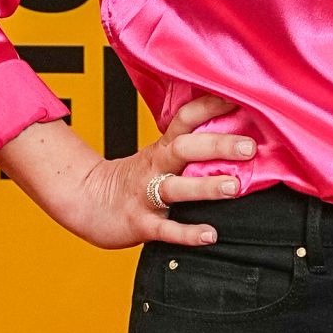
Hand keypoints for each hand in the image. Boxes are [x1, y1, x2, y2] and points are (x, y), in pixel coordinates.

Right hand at [0, 95, 255, 249]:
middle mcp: (155, 167)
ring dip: (205, 187)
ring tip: (233, 187)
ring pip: (175, 188)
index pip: (186, 119)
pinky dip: (188, 233)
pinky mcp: (140, 223)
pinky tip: (210, 235)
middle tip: (248, 146)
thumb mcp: (158, 155)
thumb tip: (238, 134)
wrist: (85, 202)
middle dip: (217, 145)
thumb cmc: (131, 179)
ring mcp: (145, 195)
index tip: (239, 98)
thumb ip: (191, 147)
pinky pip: (165, 229)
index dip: (210, 106)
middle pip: (184, 149)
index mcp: (162, 148)